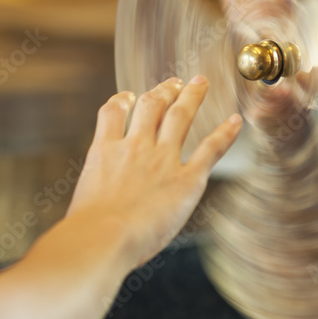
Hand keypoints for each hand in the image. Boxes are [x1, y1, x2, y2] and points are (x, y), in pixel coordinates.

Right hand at [67, 75, 242, 267]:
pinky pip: (210, 149)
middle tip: (174, 82)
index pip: (113, 112)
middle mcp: (134, 147)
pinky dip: (225, 133)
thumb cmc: (87, 229)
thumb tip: (95, 205)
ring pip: (179, 116)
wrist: (103, 236)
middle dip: (163, 90)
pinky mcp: (186, 179)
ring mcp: (161, 160)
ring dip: (191, 97)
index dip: (122, 99)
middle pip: (150, 106)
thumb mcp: (83, 196)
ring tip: (199, 84)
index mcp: (105, 151)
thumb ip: (95, 189)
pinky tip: (235, 121)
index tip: (129, 96)